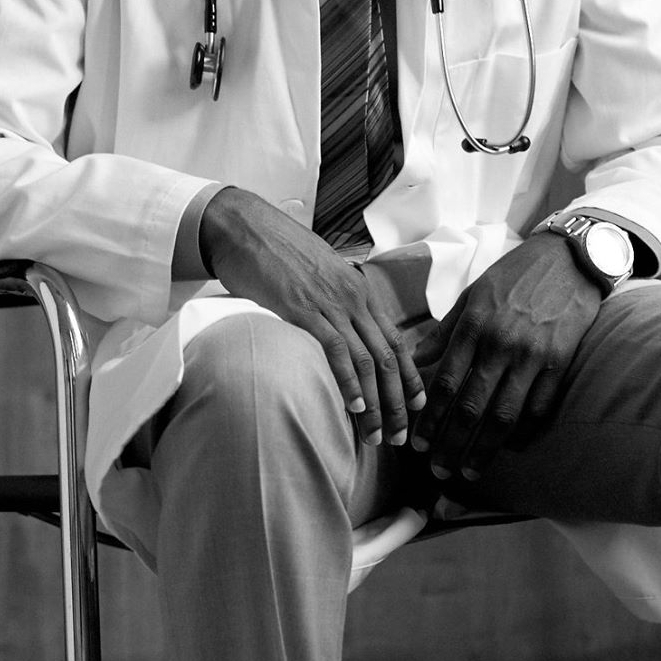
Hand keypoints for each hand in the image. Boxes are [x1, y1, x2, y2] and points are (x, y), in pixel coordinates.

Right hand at [199, 187, 425, 445]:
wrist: (243, 224)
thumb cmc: (274, 250)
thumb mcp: (316, 276)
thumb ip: (332, 302)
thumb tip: (338, 330)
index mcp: (359, 291)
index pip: (397, 341)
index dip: (410, 377)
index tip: (417, 407)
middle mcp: (354, 298)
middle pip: (390, 357)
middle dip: (399, 402)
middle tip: (401, 436)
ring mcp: (331, 303)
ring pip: (369, 360)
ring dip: (377, 403)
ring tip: (377, 435)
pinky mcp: (304, 309)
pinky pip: (336, 350)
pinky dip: (349, 381)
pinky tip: (355, 406)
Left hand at [412, 234, 601, 480]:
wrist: (569, 259)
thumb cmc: (515, 275)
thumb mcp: (473, 295)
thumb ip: (444, 331)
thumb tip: (414, 361)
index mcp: (475, 326)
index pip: (445, 383)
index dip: (430, 419)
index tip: (419, 444)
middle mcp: (501, 345)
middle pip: (471, 408)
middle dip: (451, 445)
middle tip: (438, 471)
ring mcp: (533, 357)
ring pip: (504, 415)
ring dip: (484, 449)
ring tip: (469, 472)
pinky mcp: (560, 363)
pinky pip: (539, 408)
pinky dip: (523, 432)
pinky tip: (509, 449)